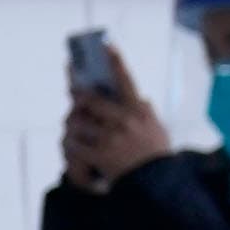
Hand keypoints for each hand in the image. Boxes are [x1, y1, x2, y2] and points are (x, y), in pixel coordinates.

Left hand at [62, 43, 173, 192]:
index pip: (126, 80)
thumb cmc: (156, 153)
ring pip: (78, 122)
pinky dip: (71, 144)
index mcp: (139, 111)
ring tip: (73, 125)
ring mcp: (112, 138)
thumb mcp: (157, 127)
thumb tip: (140, 96)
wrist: (158, 184)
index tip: (107, 46)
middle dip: (78, 96)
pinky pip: (75, 144)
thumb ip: (146, 110)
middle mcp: (125, 121)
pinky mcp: (101, 155)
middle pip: (90, 100)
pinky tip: (73, 145)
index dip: (115, 61)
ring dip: (72, 124)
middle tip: (73, 91)